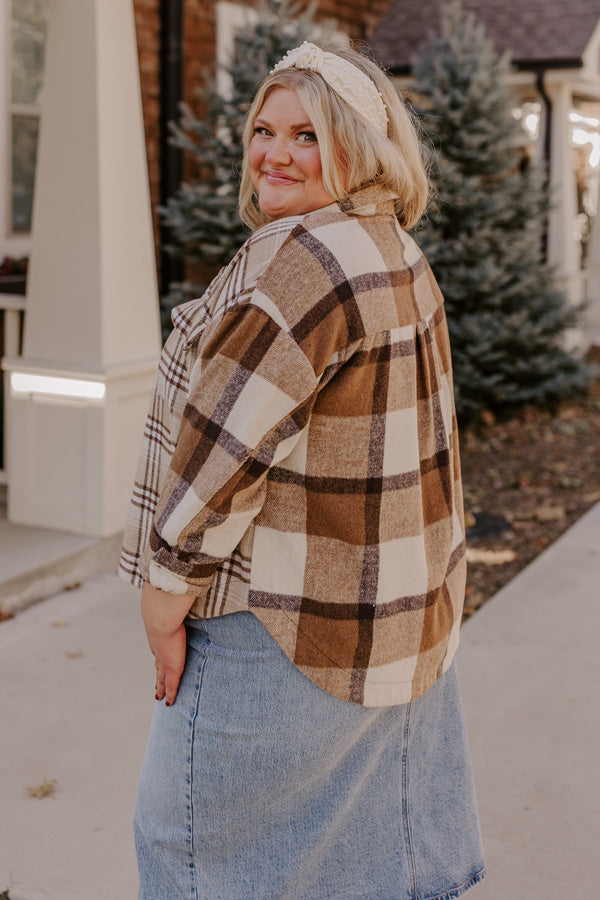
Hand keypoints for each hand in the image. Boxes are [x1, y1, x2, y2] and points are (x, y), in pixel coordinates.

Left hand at [141, 582, 195, 706]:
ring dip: (161, 688)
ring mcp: (164, 660)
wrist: (160, 615)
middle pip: (157, 668)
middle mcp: (158, 650)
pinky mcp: (172, 668)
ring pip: (162, 679)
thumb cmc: (166, 606)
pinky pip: (172, 686)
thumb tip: (178, 583)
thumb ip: (175, 597)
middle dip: (157, 678)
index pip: (158, 650)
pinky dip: (171, 694)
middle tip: (156, 688)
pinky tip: (170, 703)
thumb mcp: (171, 603)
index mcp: (158, 636)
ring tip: (160, 698)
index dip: (158, 659)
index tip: (158, 663)